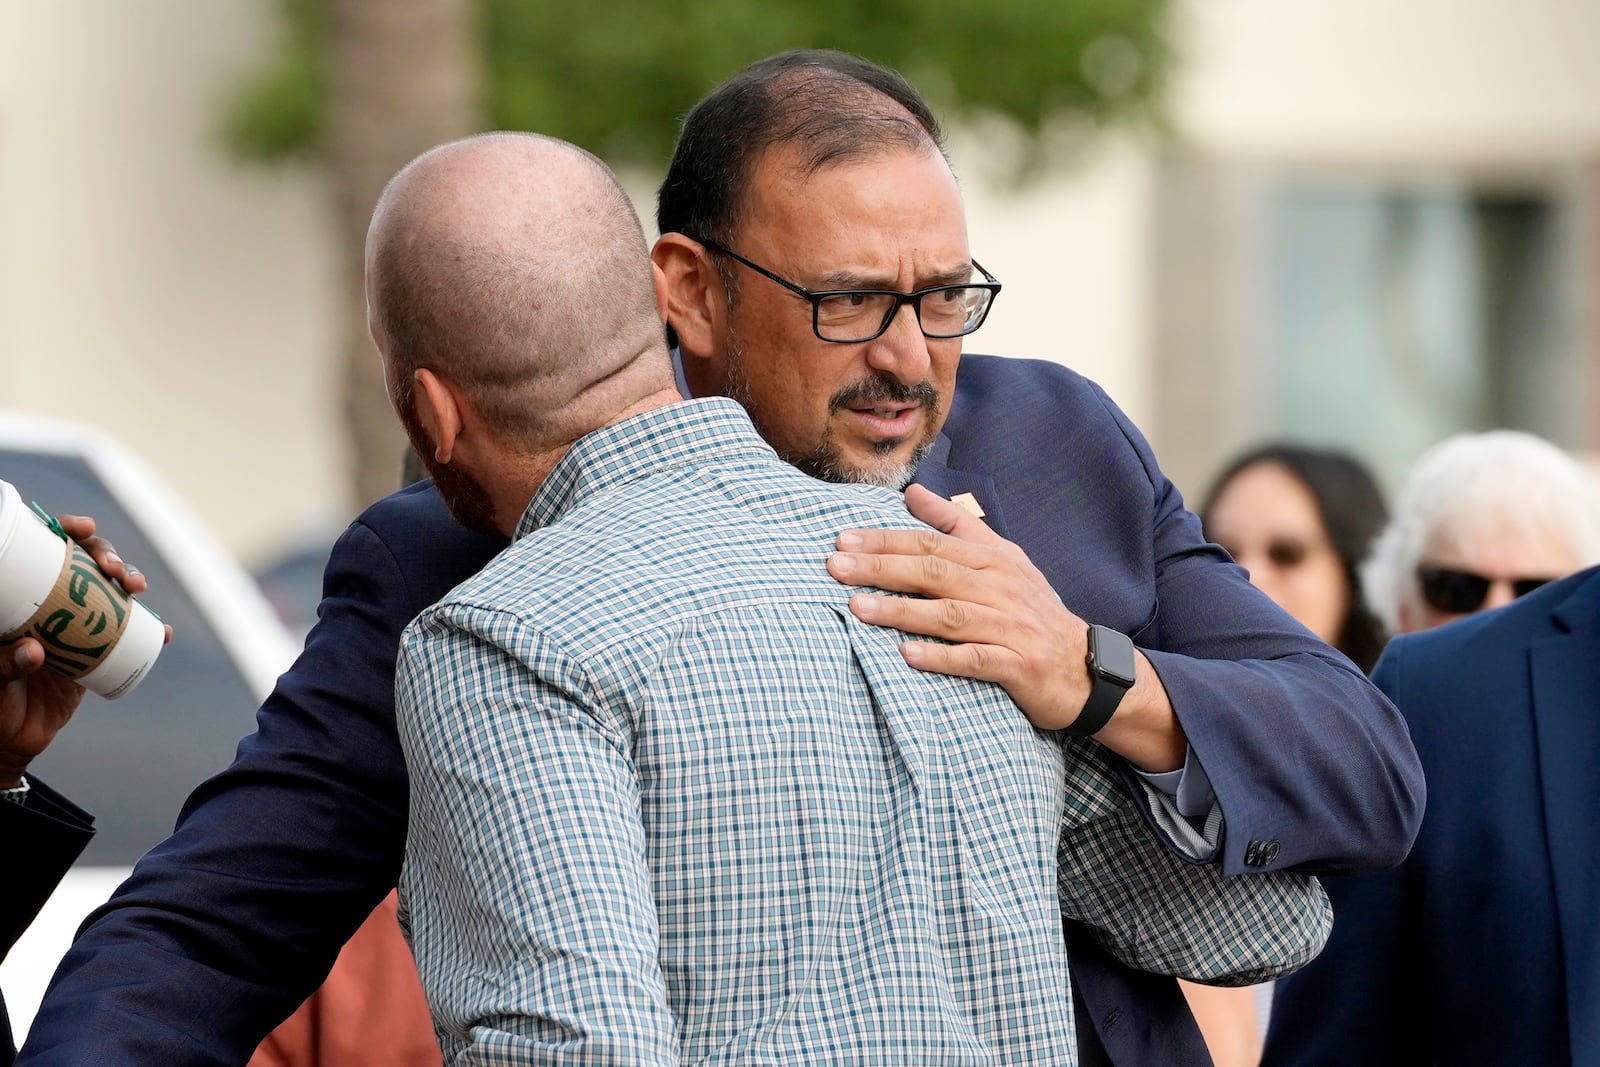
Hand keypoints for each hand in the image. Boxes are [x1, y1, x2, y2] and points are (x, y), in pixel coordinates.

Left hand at [0, 514, 171, 786]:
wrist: (12, 738)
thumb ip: (6, 664)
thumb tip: (36, 651)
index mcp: (25, 597)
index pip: (47, 551)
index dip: (67, 530)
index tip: (83, 529)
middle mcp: (54, 602)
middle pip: (86, 563)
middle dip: (107, 555)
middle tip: (115, 570)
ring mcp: (80, 624)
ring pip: (111, 590)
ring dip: (130, 581)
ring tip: (137, 588)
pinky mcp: (99, 650)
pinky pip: (131, 634)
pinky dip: (153, 632)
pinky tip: (164, 632)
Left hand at [827, 485, 1183, 770]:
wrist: (1086, 669)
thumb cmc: (1031, 611)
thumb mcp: (1003, 560)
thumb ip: (957, 525)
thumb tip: (913, 492)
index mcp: (993, 559)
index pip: (931, 542)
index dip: (885, 540)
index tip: (842, 539)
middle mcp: (1001, 587)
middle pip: (934, 572)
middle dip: (882, 567)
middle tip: (835, 567)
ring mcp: (1010, 626)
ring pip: (949, 614)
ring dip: (901, 611)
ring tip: (857, 608)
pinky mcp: (1018, 665)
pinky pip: (974, 659)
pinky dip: (940, 656)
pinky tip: (906, 656)